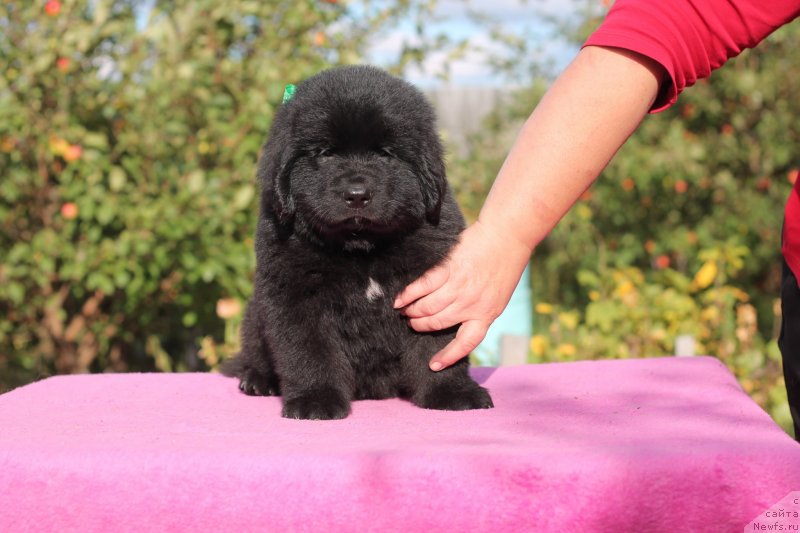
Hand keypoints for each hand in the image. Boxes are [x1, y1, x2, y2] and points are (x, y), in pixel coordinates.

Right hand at [394, 220, 531, 370]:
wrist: (508, 236)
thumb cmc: (505, 265)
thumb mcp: (498, 296)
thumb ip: (479, 309)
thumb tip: (458, 319)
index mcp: (486, 315)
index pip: (464, 344)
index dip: (447, 357)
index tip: (433, 365)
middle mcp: (471, 305)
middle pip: (437, 323)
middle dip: (420, 326)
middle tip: (411, 323)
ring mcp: (459, 287)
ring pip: (427, 307)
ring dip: (412, 311)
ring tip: (404, 311)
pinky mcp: (449, 269)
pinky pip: (424, 286)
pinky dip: (408, 295)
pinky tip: (399, 300)